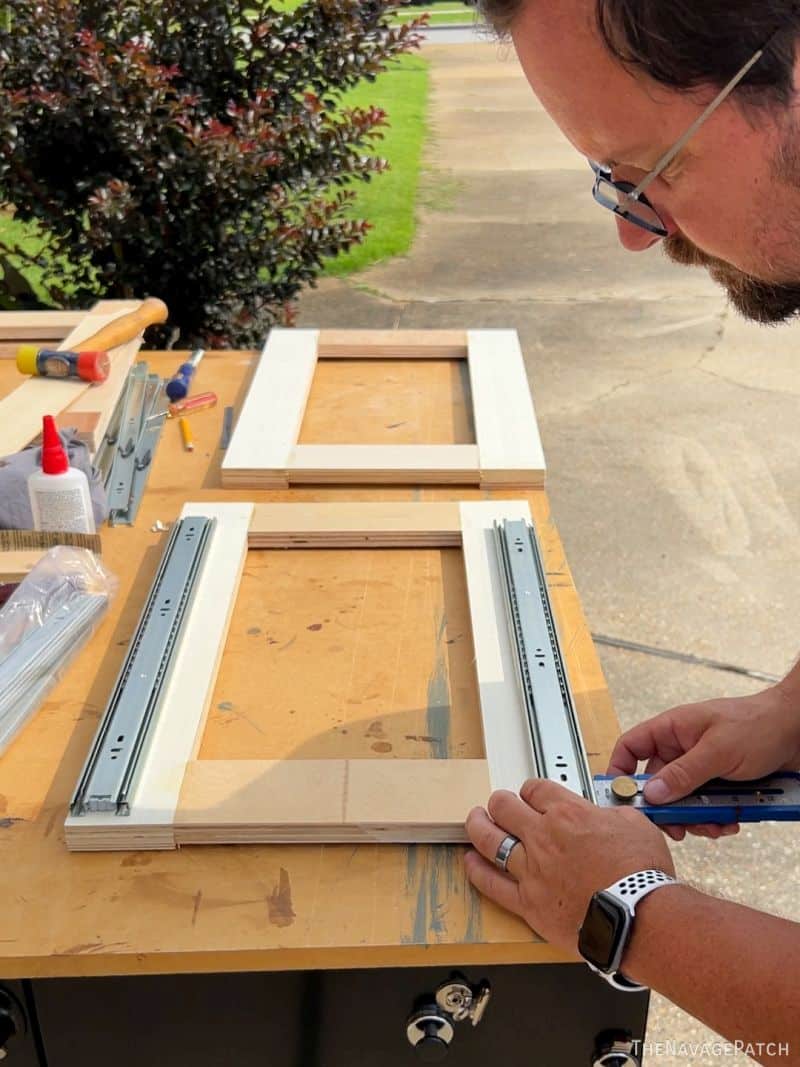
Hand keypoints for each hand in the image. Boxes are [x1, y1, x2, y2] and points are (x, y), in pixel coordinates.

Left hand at [465, 780, 673, 953]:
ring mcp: (532, 870)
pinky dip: (477, 871)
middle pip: (505, 807)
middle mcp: (544, 837)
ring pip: (490, 840)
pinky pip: (492, 884)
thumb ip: (608, 815)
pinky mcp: (528, 903)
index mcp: (568, 814)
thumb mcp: (634, 824)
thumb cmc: (642, 875)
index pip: (536, 789)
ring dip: (479, 826)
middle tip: (499, 804)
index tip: (532, 796)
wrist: (641, 918)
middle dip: (500, 802)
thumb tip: (603, 817)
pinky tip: (470, 862)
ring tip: (475, 820)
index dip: (531, 790)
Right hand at [608, 685, 799, 840]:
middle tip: (677, 828)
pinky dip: (715, 818)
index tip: (622, 798)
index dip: (621, 772)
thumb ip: (684, 773)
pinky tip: (728, 822)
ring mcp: (700, 767)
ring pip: (683, 801)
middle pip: (658, 784)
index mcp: (672, 729)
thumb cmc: (759, 724)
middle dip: (668, 809)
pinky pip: (706, 807)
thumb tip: (652, 794)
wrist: (798, 731)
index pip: (631, 747)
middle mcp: (682, 748)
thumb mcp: (719, 750)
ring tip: (713, 826)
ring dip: (695, 819)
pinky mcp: (719, 783)